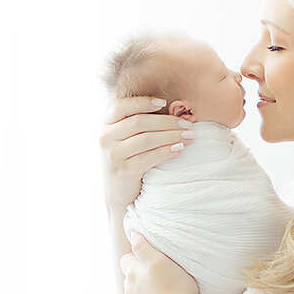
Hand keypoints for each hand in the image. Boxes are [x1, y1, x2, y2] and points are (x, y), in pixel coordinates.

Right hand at [99, 94, 192, 214]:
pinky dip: (166, 152)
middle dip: (166, 122)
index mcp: (105, 124)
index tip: (164, 103)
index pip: (121, 106)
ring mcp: (113, 155)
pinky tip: (179, 149)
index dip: (142, 102)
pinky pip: (149, 158)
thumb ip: (140, 122)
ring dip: (171, 136)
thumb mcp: (126, 137)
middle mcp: (105, 137)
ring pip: (146, 139)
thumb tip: (174, 108)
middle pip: (139, 122)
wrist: (118, 192)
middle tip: (187, 125)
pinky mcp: (123, 171)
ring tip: (189, 136)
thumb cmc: (128, 158)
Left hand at [119, 231, 203, 293]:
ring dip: (147, 285)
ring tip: (165, 284)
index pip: (126, 258)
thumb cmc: (174, 288)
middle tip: (162, 269)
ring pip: (138, 289)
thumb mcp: (160, 261)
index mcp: (131, 274)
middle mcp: (129, 290)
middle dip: (142, 270)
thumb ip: (143, 247)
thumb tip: (133, 236)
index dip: (138, 255)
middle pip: (131, 274)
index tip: (154, 256)